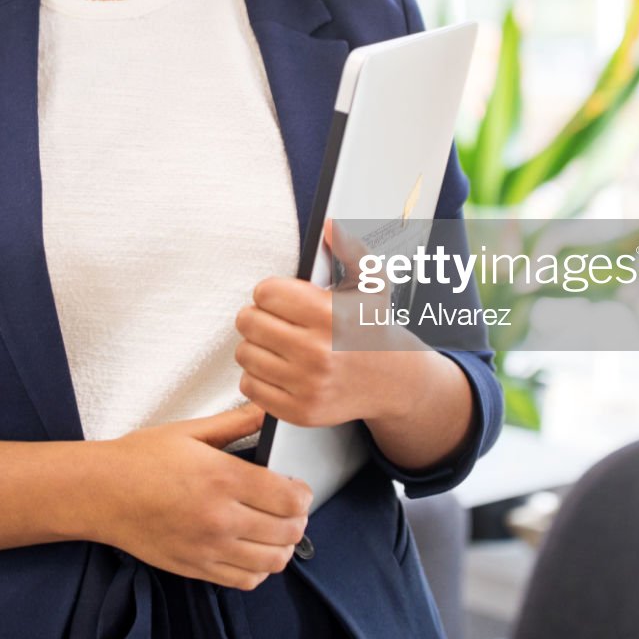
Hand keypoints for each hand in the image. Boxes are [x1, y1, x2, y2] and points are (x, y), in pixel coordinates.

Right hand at [92, 403, 310, 589]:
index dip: (304, 493)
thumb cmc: (138, 460)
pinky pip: (246, 580)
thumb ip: (234, 423)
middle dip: (298, 518)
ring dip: (282, 546)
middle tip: (289, 507)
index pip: (290, 498)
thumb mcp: (188, 432)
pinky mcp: (197, 569)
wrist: (100, 493)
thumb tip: (267, 412)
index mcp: (223, 478)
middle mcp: (221, 518)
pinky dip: (258, 569)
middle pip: (288, 531)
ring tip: (274, 530)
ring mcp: (209, 548)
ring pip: (273, 561)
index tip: (297, 487)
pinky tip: (251, 550)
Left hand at [233, 225, 428, 428]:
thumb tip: (329, 227)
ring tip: (277, 344)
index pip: (265, 293)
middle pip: (248, 322)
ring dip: (255, 346)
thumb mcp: (371, 285)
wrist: (393, 381)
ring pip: (245, 354)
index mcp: (330, 316)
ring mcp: (308, 385)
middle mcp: (318, 352)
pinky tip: (278, 369)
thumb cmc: (373, 328)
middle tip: (274, 320)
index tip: (282, 299)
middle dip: (258, 316)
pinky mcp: (299, 411)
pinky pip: (250, 387)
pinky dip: (258, 377)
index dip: (271, 292)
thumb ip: (350, 251)